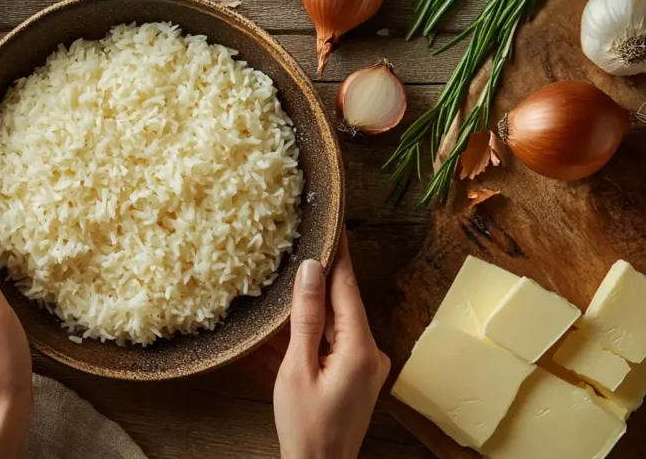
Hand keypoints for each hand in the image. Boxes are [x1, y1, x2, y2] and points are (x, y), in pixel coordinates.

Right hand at [273, 235, 390, 458]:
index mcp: (360, 347)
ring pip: (332, 324)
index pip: (347, 287)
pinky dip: (307, 336)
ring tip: (283, 281)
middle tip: (302, 243)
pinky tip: (281, 327)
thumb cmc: (305, 426)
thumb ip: (305, 317)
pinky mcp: (351, 378)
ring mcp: (362, 367)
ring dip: (307, 309)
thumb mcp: (297, 368)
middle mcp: (368, 353)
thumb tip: (311, 270)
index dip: (338, 255)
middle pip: (341, 304)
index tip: (332, 223)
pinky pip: (328, 345)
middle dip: (319, 278)